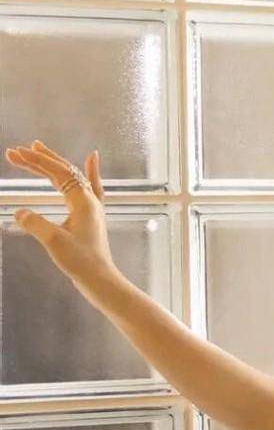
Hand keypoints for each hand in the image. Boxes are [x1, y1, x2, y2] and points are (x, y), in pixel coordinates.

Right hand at [5, 141, 115, 286]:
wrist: (100, 279)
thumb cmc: (80, 261)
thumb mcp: (53, 241)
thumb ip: (35, 224)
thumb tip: (19, 212)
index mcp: (83, 200)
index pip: (58, 172)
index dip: (36, 161)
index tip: (17, 153)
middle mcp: (89, 199)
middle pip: (64, 170)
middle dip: (40, 159)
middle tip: (17, 150)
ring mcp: (91, 206)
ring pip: (71, 177)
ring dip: (52, 164)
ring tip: (36, 151)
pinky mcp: (89, 215)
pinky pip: (88, 185)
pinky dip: (87, 170)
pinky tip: (91, 159)